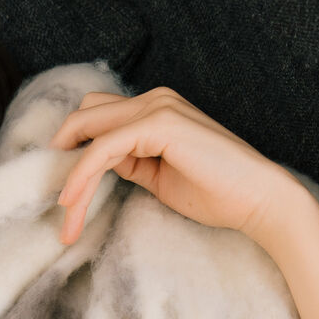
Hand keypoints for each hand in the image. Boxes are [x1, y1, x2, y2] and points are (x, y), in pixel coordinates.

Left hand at [48, 86, 293, 245]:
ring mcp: (157, 107)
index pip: (98, 120)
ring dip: (72, 177)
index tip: (62, 193)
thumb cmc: (216, 193)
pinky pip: (104, 147)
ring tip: (66, 219)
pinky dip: (83, 173)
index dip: (73, 151)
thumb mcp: (159, 177)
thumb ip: (130, 163)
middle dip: (65, 160)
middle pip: (85, 118)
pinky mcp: (158, 124)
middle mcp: (154, 99)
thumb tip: (98, 164)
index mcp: (155, 109)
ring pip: (89, 132)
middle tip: (60, 208)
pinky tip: (72, 200)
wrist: (258, 199)